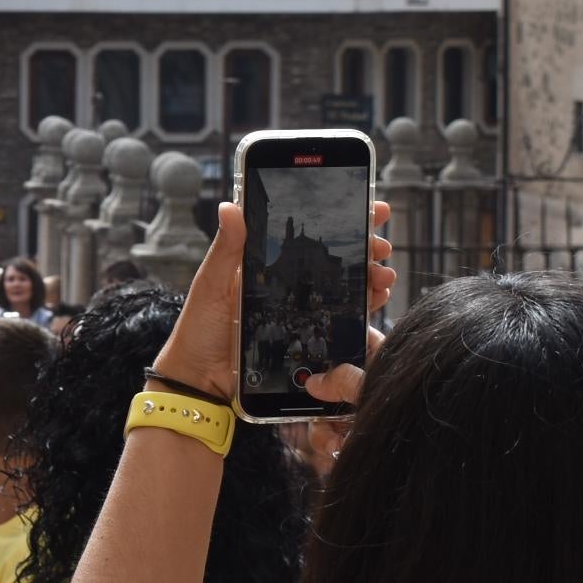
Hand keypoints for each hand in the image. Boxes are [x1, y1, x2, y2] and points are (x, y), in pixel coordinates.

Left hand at [154, 198, 393, 406]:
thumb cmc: (199, 328)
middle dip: (366, 248)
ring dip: (371, 277)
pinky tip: (376, 299)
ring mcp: (301, 311)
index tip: (371, 208)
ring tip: (383, 274)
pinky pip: (342, 320)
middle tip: (381, 245)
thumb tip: (230, 205)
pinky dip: (364, 308)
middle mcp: (289, 285)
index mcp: (268, 265)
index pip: (310, 236)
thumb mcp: (211, 284)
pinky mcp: (308, 337)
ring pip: (346, 288)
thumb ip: (227, 248)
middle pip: (336, 260)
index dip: (342, 220)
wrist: (200, 378)